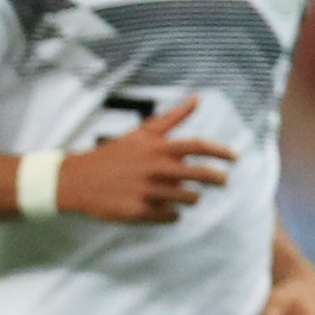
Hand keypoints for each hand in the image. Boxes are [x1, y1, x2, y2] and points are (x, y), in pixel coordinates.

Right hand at [59, 95, 233, 222]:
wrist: (79, 180)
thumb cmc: (113, 155)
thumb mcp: (141, 134)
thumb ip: (172, 118)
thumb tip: (197, 99)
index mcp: (158, 148)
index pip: (199, 147)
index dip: (221, 152)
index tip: (235, 158)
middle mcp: (156, 168)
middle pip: (200, 174)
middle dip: (217, 178)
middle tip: (222, 181)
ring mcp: (148, 191)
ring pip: (188, 198)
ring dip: (192, 197)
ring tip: (188, 196)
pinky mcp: (140, 211)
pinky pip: (170, 216)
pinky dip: (173, 214)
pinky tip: (167, 210)